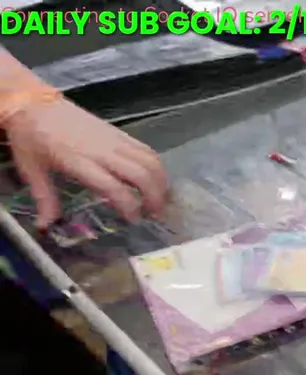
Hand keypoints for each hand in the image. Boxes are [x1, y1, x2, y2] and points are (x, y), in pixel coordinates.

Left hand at [4, 98, 167, 228]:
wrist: (33, 103)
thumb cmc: (31, 138)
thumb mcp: (31, 170)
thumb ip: (44, 199)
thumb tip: (45, 225)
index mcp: (79, 162)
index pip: (114, 187)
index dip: (129, 206)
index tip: (133, 219)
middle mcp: (102, 150)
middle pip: (142, 174)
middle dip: (154, 197)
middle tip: (154, 213)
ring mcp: (114, 139)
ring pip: (150, 160)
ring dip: (161, 182)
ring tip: (159, 199)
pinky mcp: (119, 132)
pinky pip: (147, 149)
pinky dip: (157, 167)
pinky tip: (154, 180)